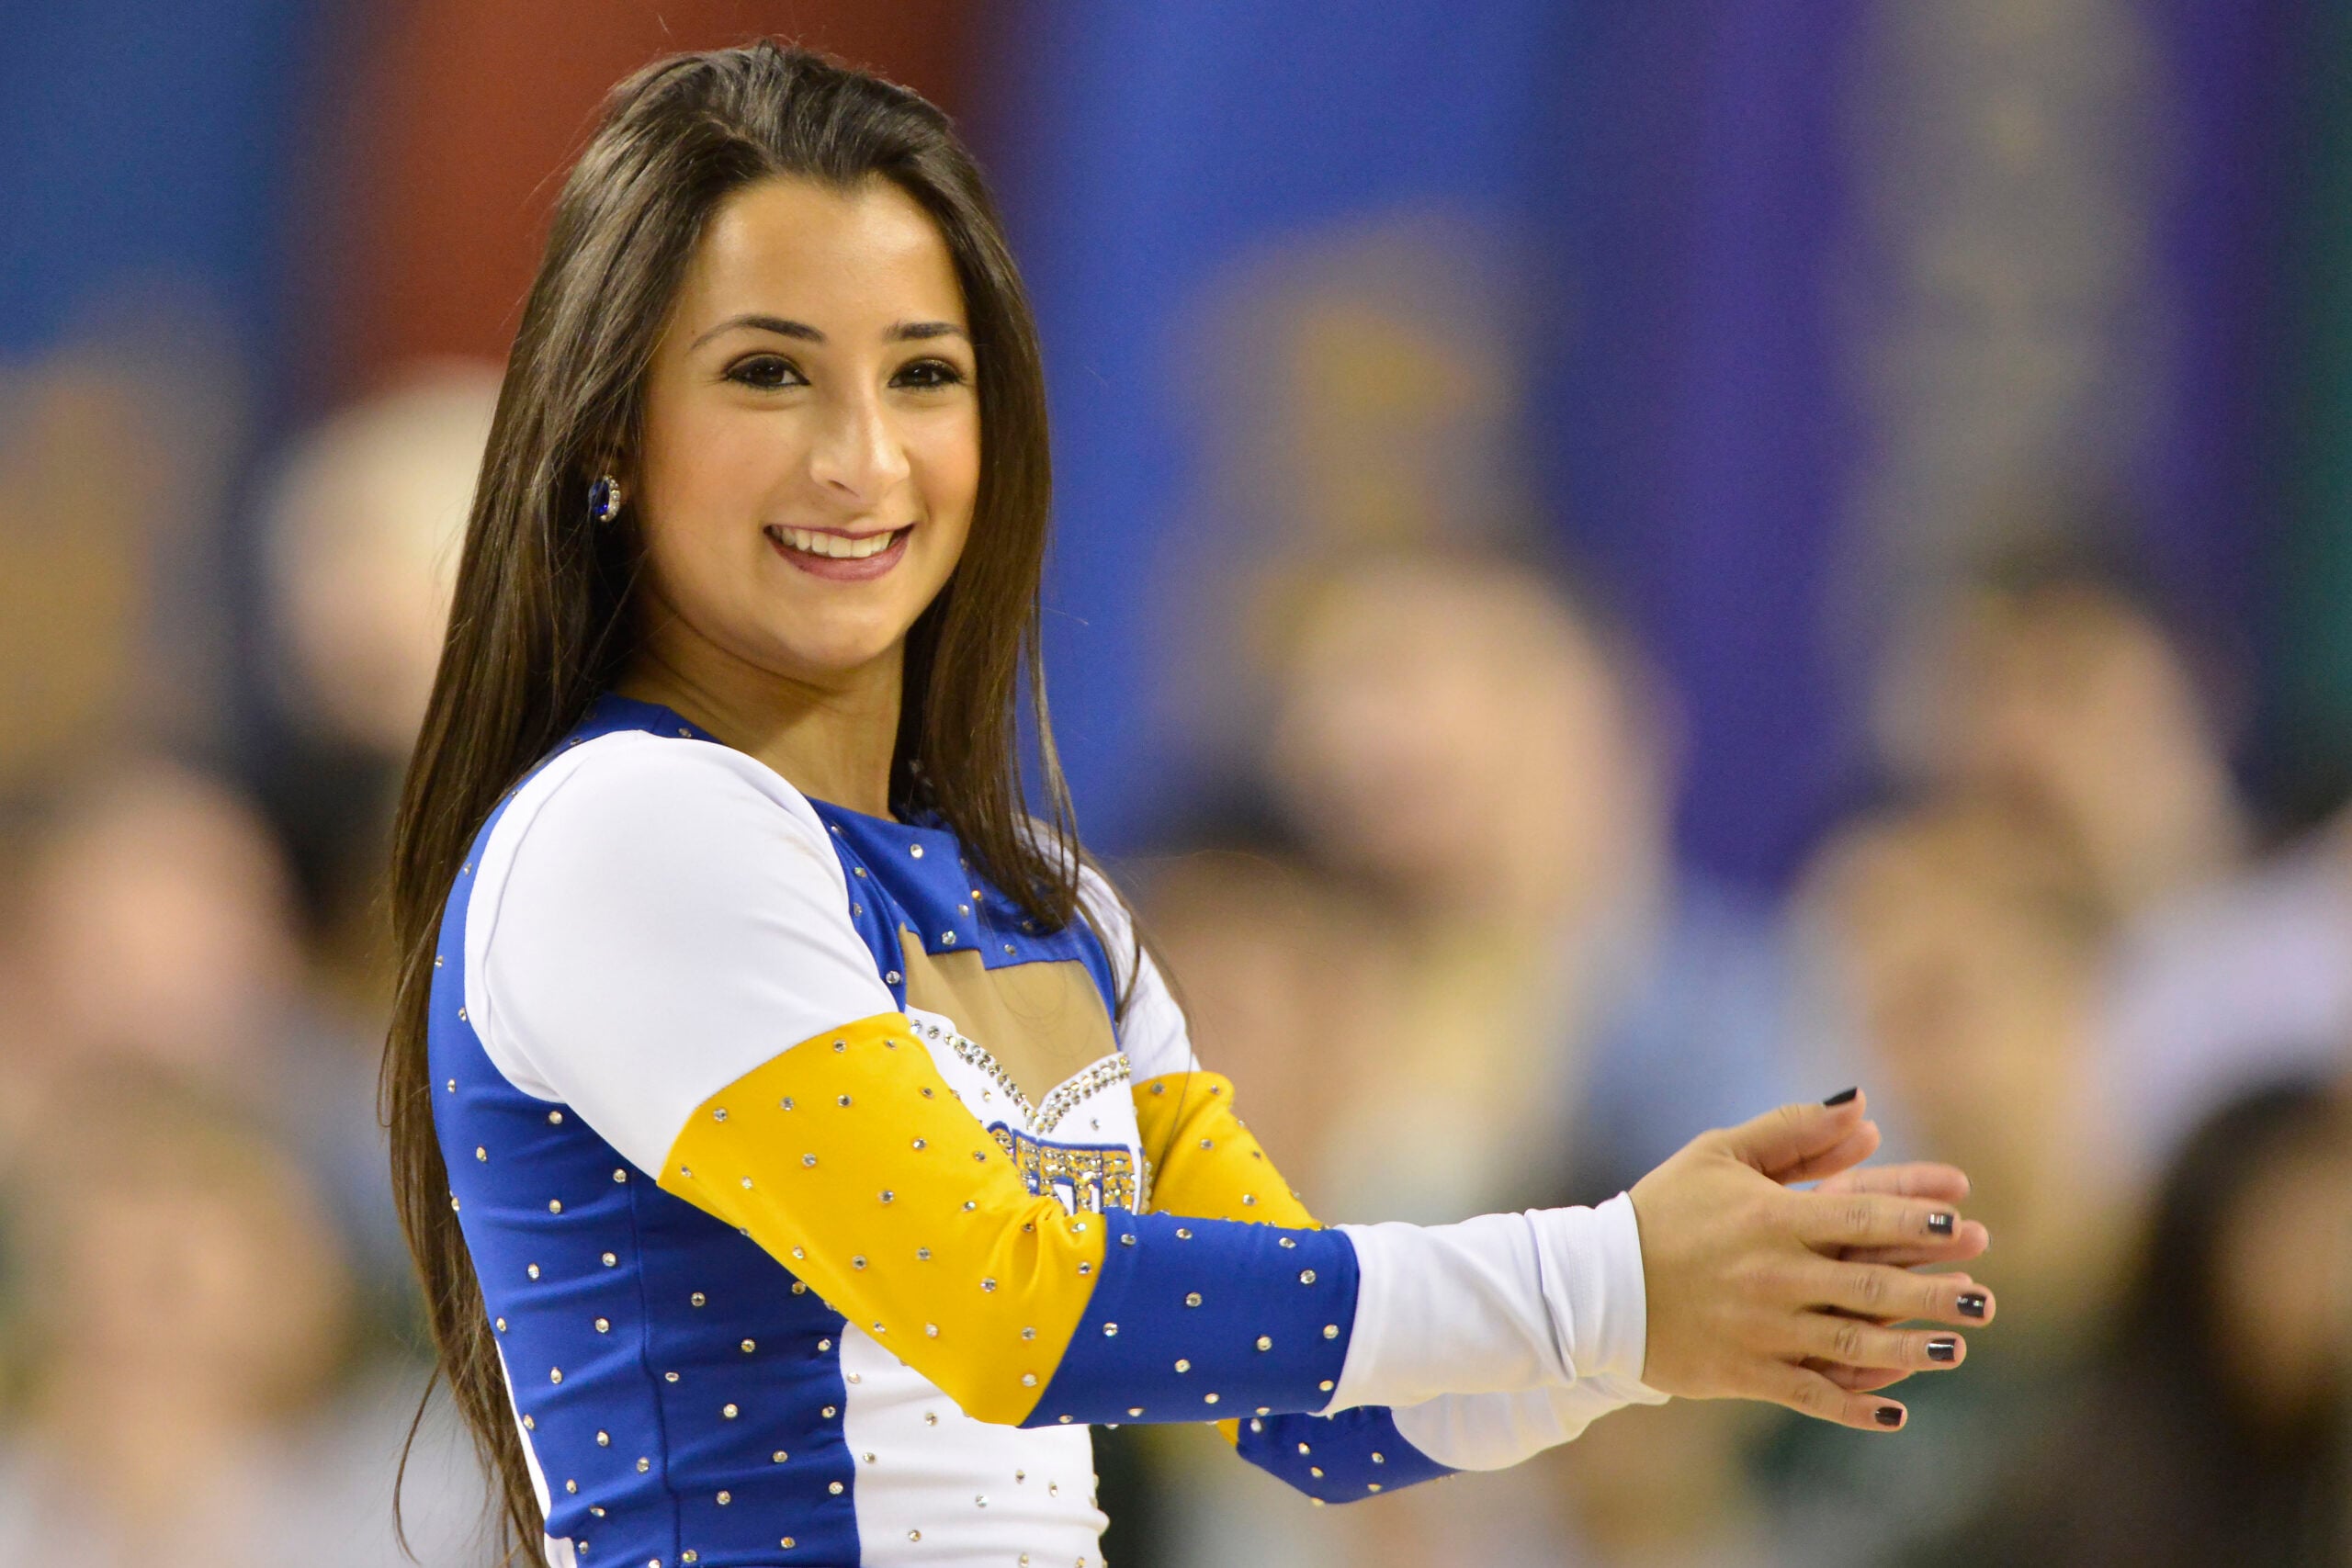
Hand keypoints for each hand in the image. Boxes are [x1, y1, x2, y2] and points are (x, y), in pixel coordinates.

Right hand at [1629, 1090, 1996, 1430]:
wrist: (1597, 1286)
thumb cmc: (1664, 1210)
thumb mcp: (1720, 1154)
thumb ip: (1793, 1130)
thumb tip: (1864, 1111)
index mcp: (1770, 1217)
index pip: (1861, 1214)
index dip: (1917, 1218)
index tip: (1964, 1222)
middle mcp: (1774, 1275)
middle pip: (1872, 1284)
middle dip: (1935, 1292)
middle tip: (1983, 1298)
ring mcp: (1762, 1329)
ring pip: (1854, 1344)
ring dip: (1913, 1349)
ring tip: (1958, 1349)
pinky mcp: (1745, 1373)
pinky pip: (1811, 1394)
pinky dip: (1854, 1406)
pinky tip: (1896, 1411)